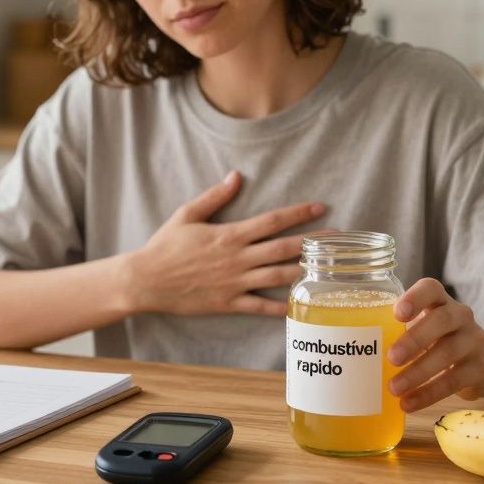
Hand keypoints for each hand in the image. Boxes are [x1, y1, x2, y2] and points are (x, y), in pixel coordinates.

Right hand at [125, 171, 326, 316]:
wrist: (146, 280)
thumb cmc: (165, 245)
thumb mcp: (187, 214)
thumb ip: (215, 196)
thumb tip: (236, 176)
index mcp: (229, 235)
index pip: (271, 221)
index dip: (298, 214)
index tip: (320, 208)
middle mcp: (237, 258)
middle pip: (283, 248)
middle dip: (312, 243)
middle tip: (337, 239)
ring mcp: (234, 282)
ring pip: (277, 276)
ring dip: (304, 271)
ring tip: (327, 268)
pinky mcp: (228, 303)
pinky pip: (259, 306)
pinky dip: (280, 307)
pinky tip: (299, 305)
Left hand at [387, 278, 483, 412]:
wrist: (478, 363)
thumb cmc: (435, 341)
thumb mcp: (421, 329)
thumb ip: (397, 331)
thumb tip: (354, 351)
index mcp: (440, 301)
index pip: (431, 289)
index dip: (415, 298)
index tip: (397, 314)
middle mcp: (461, 316)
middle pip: (442, 321)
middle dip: (415, 339)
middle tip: (391, 358)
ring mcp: (474, 341)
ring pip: (448, 354)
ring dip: (418, 373)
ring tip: (394, 388)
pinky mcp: (480, 369)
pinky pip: (454, 381)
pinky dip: (429, 394)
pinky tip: (409, 403)